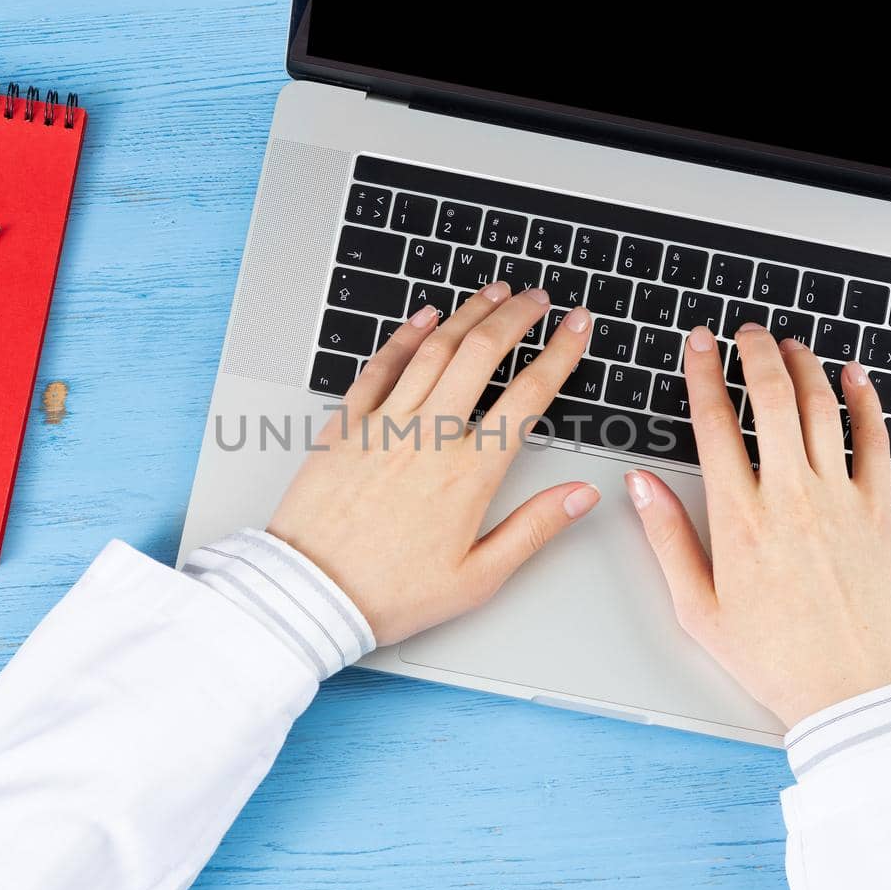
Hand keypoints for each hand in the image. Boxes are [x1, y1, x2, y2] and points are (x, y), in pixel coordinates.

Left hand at [269, 282, 599, 644]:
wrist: (310, 595)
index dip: (560, 354)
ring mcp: (384, 425)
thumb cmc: (391, 594)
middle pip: (482, 355)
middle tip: (538, 299)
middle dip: (517, 318)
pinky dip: (405, 335)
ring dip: (469, 314)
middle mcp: (429, 437)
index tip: (576, 327)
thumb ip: (534, 529)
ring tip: (494, 294)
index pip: (529, 397)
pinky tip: (425, 316)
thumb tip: (580, 496)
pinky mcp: (346, 426)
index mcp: (469, 474)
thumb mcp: (477, 578)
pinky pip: (380, 366)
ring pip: (434, 349)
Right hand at [626, 323, 890, 727]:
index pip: (714, 424)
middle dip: (754, 354)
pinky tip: (854, 379)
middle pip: (771, 399)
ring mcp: (838, 500)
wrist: (851, 690)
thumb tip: (639, 485)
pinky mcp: (877, 511)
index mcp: (739, 519)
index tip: (699, 345)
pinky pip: (875, 441)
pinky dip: (865, 402)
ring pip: (821, 409)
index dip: (704, 374)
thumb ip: (667, 538)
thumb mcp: (697, 607)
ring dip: (804, 367)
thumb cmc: (773, 657)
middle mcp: (790, 497)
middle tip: (745, 334)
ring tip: (789, 346)